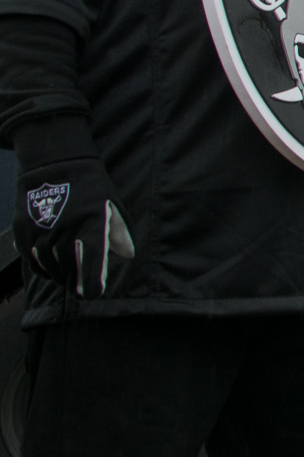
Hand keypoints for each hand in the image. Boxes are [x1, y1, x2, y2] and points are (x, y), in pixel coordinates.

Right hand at [14, 157, 134, 297]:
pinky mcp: (23, 232)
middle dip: (76, 284)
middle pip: (69, 274)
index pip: (91, 268)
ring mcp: (41, 233)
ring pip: (49, 269)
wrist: (55, 164)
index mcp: (91, 228)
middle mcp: (65, 233)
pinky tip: (51, 264)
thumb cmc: (90, 187)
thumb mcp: (112, 206)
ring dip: (59, 275)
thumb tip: (128, 255)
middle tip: (81, 287)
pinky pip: (32, 260)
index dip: (92, 287)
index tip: (93, 293)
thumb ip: (120, 233)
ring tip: (67, 274)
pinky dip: (42, 267)